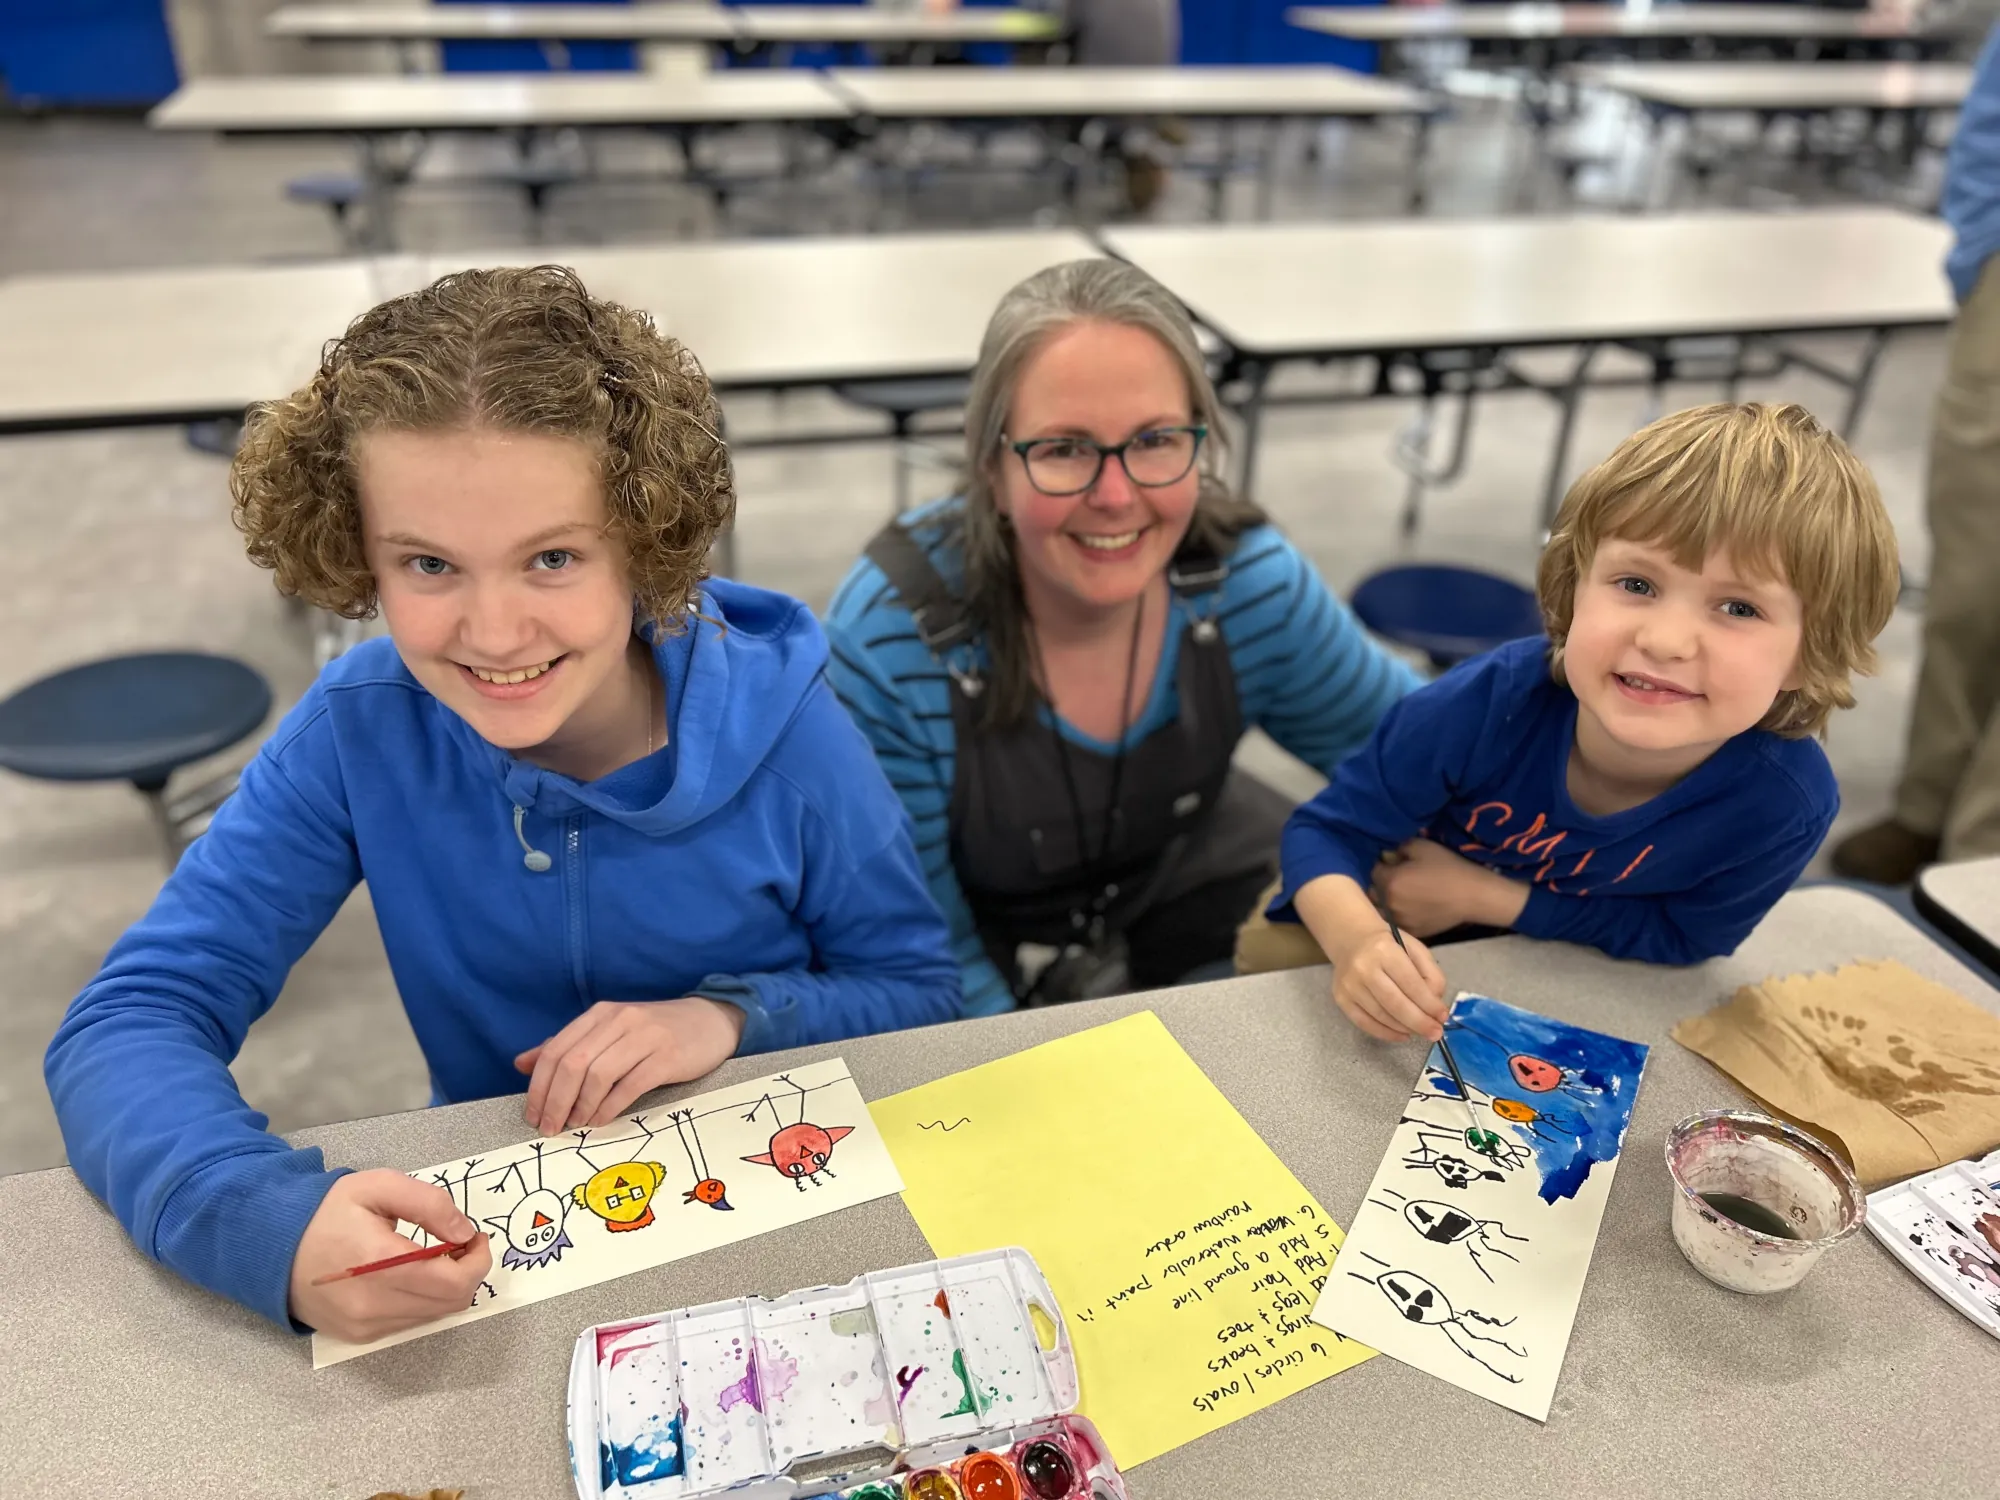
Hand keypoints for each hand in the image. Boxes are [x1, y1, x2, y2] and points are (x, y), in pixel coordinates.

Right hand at [288, 1169, 491, 1343]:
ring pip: (434, 1315)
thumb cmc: (326, 1212)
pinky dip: (423, 1300)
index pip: (453, 1281)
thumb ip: (429, 1205)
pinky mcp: (359, 1336)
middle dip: (467, 1272)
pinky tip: (410, 1275)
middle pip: (451, 1302)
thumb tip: (464, 1233)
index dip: (478, 1260)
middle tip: (459, 1244)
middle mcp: (373, 1304)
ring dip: (447, 1288)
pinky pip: (410, 1323)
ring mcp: (365, 1325)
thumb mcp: (379, 1187)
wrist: (271, 1247)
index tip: (475, 1237)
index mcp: (379, 1263)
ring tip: (434, 1256)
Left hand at [514, 997, 745, 1135]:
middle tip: (548, 1128)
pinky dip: (609, 1108)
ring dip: (580, 1107)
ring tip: (575, 1125)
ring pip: (598, 1075)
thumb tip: (522, 1064)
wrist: (710, 1022)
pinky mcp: (667, 1057)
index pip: (556, 1050)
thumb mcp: (609, 1033)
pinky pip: (629, 1086)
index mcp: (601, 1014)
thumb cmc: (655, 1033)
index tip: (532, 1115)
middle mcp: (620, 1020)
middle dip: (554, 1101)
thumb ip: (567, 1047)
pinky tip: (600, 1121)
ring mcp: (645, 1037)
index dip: (539, 1086)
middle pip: (573, 1063)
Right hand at [1330, 926, 1447, 1042]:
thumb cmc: (1388, 945)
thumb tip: (1435, 1005)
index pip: (1411, 983)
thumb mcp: (1415, 949)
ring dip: (1405, 1028)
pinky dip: (1386, 1033)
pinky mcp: (1340, 998)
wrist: (1351, 939)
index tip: (1442, 1016)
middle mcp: (1363, 968)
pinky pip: (1364, 1023)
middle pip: (1395, 1003)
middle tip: (1435, 1033)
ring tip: (1421, 1032)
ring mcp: (1349, 985)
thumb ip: (1431, 974)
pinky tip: (1402, 1035)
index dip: (1429, 1004)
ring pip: (1381, 1016)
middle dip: (1419, 1022)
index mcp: (1384, 950)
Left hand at [1372, 838, 1528, 937]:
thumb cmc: (1448, 867)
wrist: (1472, 895)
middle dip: (1380, 885)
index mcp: (1389, 882)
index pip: (1373, 871)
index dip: (1383, 866)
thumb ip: (1398, 849)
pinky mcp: (1412, 932)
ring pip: (1381, 911)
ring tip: (1401, 896)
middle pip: (1372, 893)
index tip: (1394, 864)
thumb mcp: (1422, 846)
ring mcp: (1400, 921)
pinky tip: (1411, 908)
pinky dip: (1398, 916)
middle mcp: (1389, 904)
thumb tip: (1386, 857)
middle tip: (1396, 880)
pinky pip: (1396, 923)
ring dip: (1385, 903)